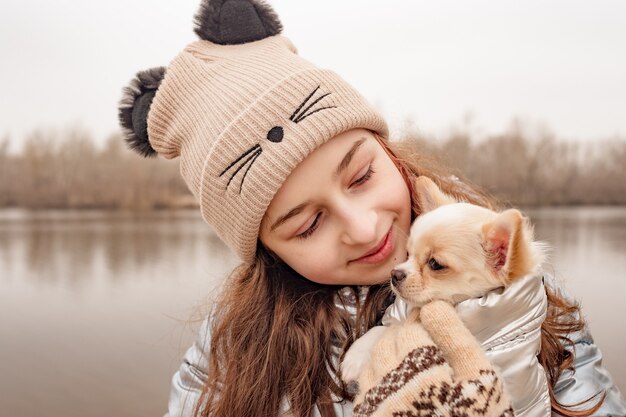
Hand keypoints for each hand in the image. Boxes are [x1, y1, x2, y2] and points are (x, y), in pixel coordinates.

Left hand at [353, 300, 514, 416]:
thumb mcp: (479, 379)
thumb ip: (455, 338)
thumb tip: (433, 306)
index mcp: (420, 367)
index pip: (411, 327)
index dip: (422, 320)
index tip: (431, 320)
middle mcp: (392, 382)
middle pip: (389, 342)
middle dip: (405, 335)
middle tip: (423, 338)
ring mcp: (379, 403)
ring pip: (373, 362)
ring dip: (388, 354)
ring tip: (411, 360)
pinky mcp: (372, 416)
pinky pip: (365, 389)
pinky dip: (376, 378)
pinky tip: (395, 383)